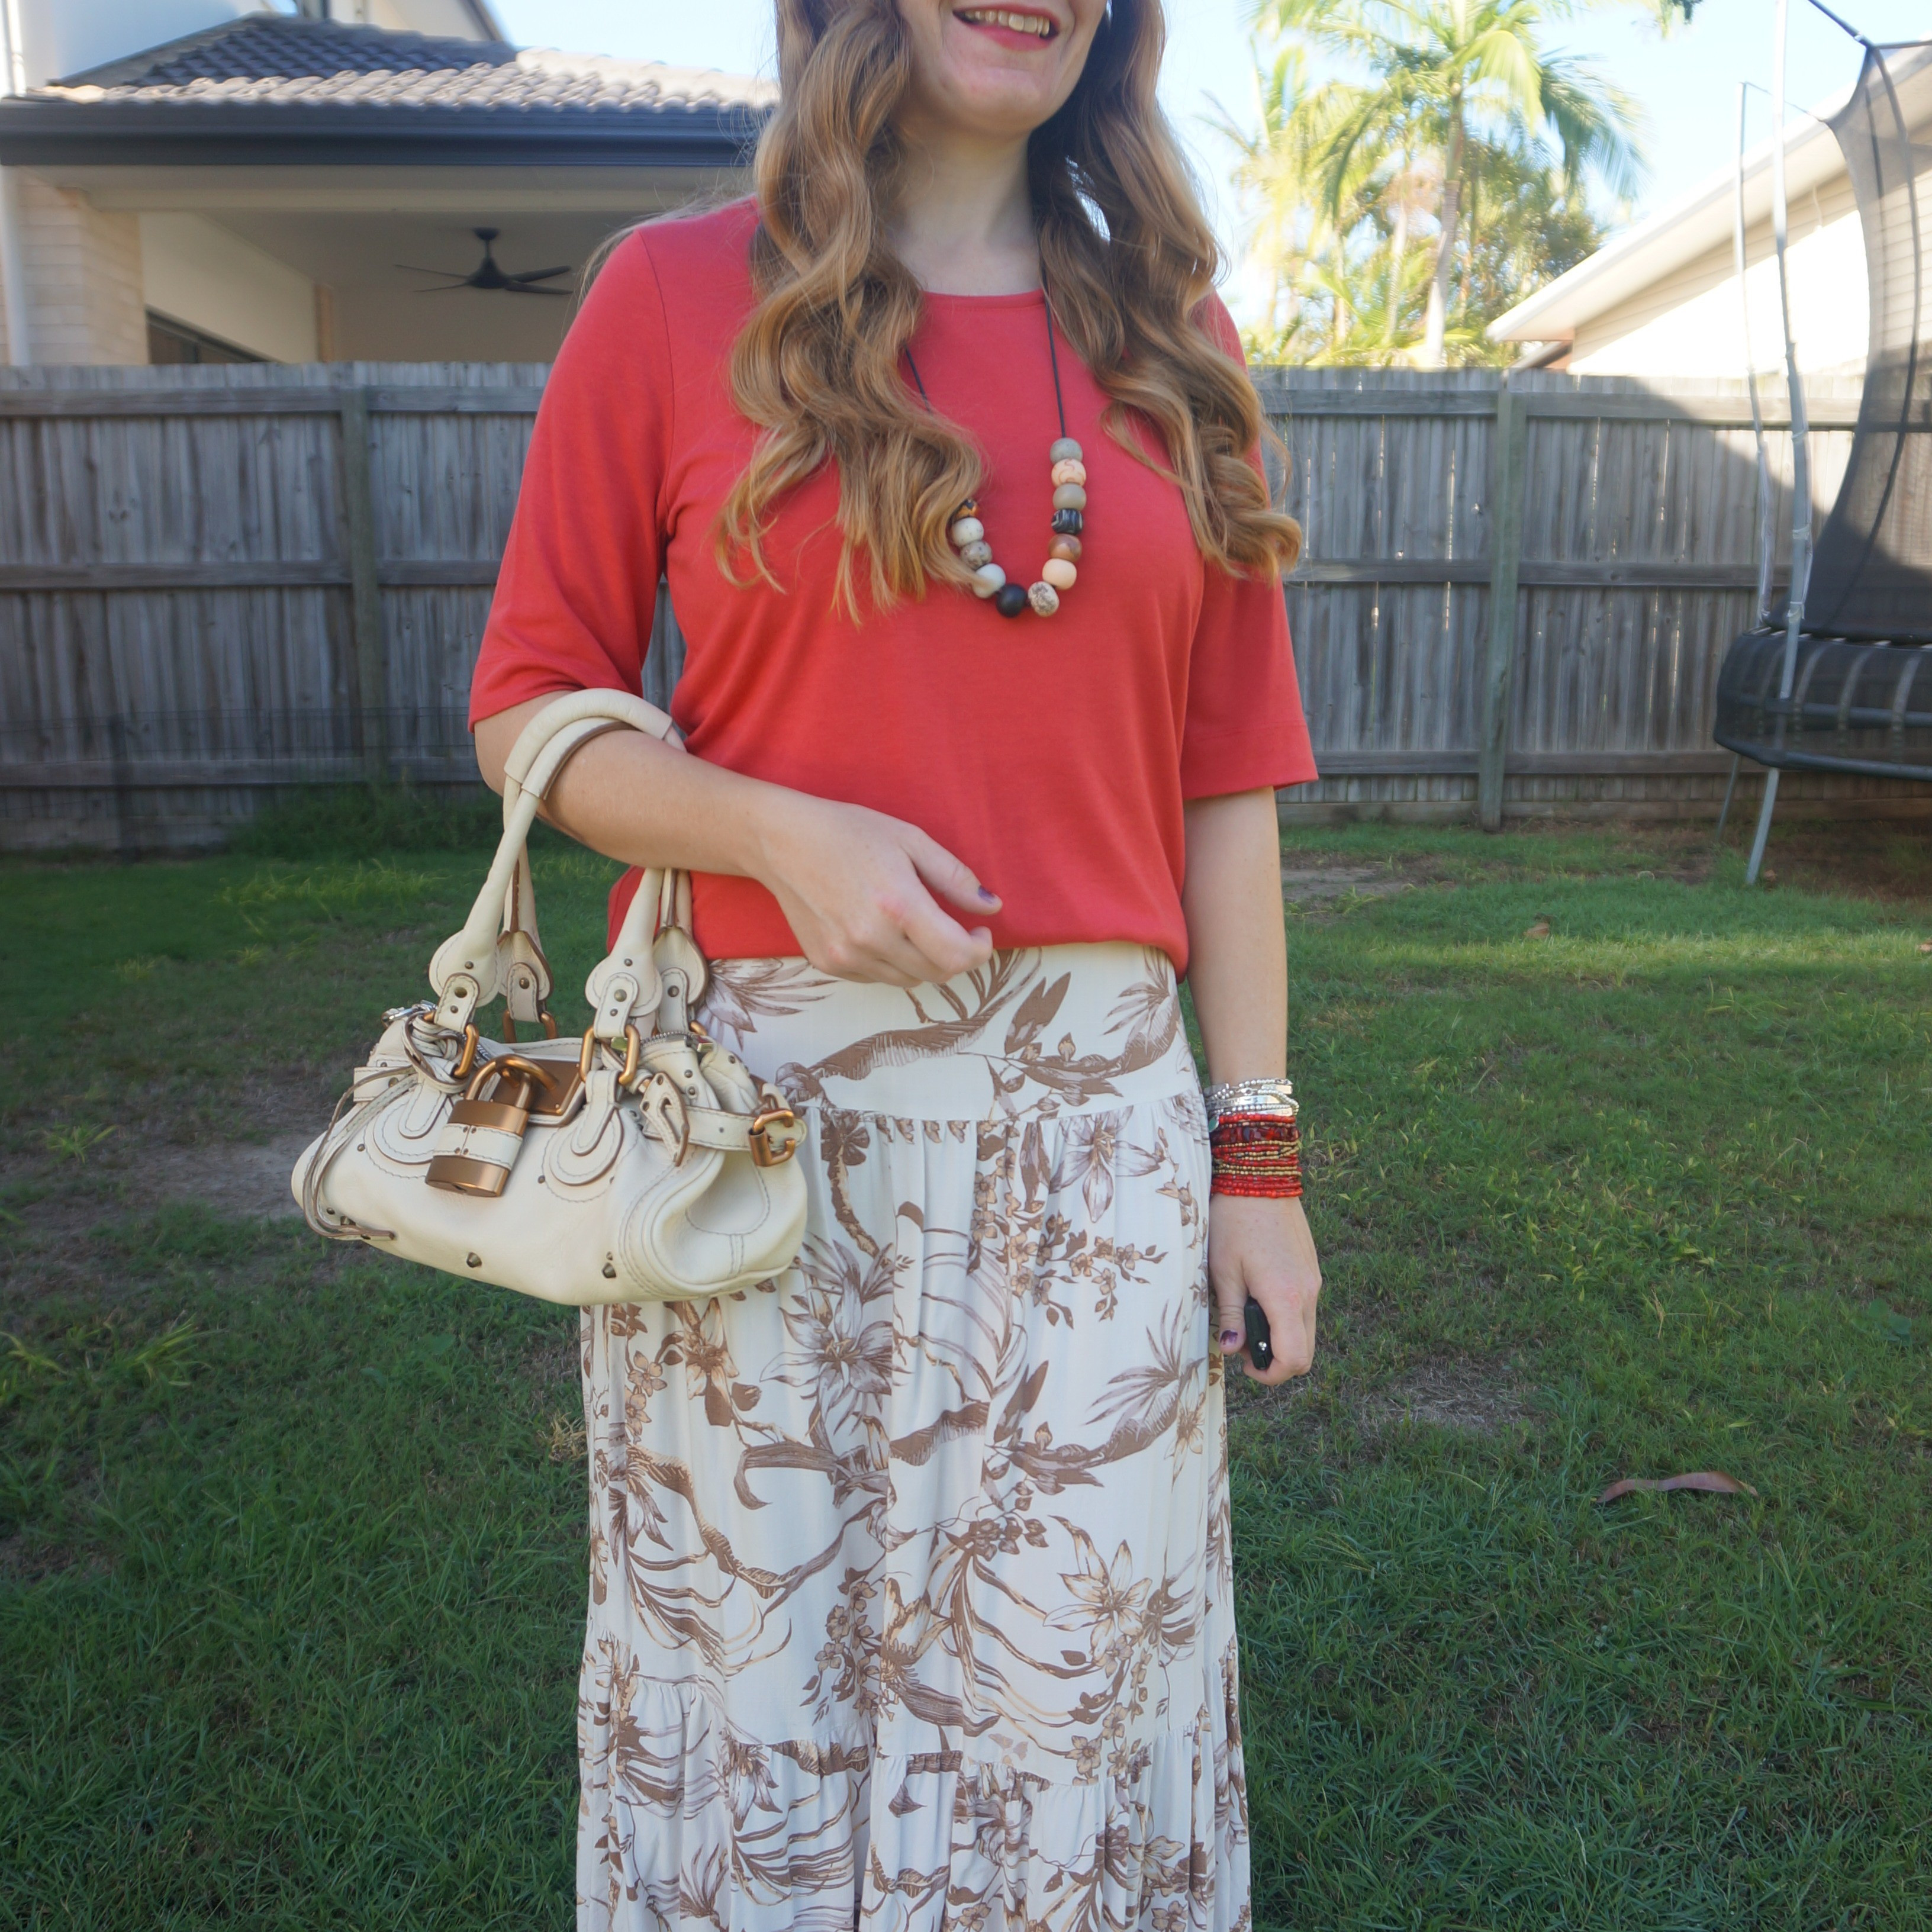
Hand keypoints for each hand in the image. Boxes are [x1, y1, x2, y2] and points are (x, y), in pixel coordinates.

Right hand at [752, 793, 1000, 986]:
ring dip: (923, 960)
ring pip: (908, 980)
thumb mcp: (910, 840)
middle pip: (936, 973)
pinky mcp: (827, 963)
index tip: (980, 933)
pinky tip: (880, 931)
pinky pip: (876, 977)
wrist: (782, 841)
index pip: (956, 955)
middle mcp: (871, 938)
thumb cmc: (848, 832)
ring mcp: (846, 955)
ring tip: (915, 927)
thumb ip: (955, 878)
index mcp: (898, 905)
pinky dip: (890, 962)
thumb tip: (991, 908)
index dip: (979, 950)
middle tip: (956, 931)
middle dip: (956, 956)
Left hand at [1210, 1194, 1320, 1384]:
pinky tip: (1260, 1297)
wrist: (1259, 1178)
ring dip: (1281, 1337)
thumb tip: (1234, 1350)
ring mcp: (1314, 1281)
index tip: (1246, 1365)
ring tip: (1247, 1316)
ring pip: (1307, 1331)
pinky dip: (1287, 1317)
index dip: (1270, 1374)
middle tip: (1244, 1344)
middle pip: (1306, 1352)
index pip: (1294, 1359)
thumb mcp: (1224, 1272)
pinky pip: (1306, 1308)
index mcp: (1286, 1298)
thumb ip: (1232, 1315)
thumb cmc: (1234, 1222)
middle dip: (1276, 1360)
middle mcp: (1308, 1293)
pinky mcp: (1312, 1270)